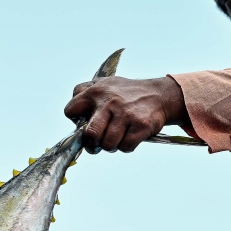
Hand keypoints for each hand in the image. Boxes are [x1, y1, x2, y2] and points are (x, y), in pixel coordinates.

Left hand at [63, 76, 185, 152]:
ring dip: (111, 146)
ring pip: (108, 144)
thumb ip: (84, 91)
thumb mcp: (105, 83)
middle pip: (90, 134)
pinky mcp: (140, 126)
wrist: (159, 94)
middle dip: (91, 144)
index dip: (75, 122)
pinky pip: (125, 147)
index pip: (71, 110)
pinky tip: (129, 138)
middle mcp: (109, 102)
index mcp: (96, 92)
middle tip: (96, 145)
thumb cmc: (128, 92)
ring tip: (116, 139)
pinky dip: (126, 147)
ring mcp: (125, 115)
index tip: (84, 125)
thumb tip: (72, 110)